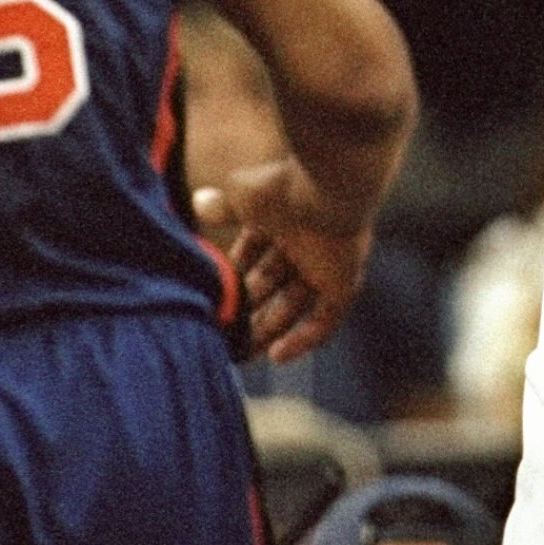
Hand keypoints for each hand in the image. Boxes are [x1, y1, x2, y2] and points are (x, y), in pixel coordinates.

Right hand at [191, 158, 373, 363]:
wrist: (327, 188)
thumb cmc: (283, 188)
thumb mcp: (242, 198)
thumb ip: (223, 207)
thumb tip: (199, 204)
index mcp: (280, 214)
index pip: (253, 249)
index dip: (233, 273)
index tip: (213, 295)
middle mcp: (304, 239)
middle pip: (272, 282)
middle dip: (247, 308)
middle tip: (223, 334)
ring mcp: (325, 262)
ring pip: (294, 304)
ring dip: (269, 328)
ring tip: (241, 352)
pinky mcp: (344, 282)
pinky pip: (325, 318)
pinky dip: (303, 338)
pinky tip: (276, 356)